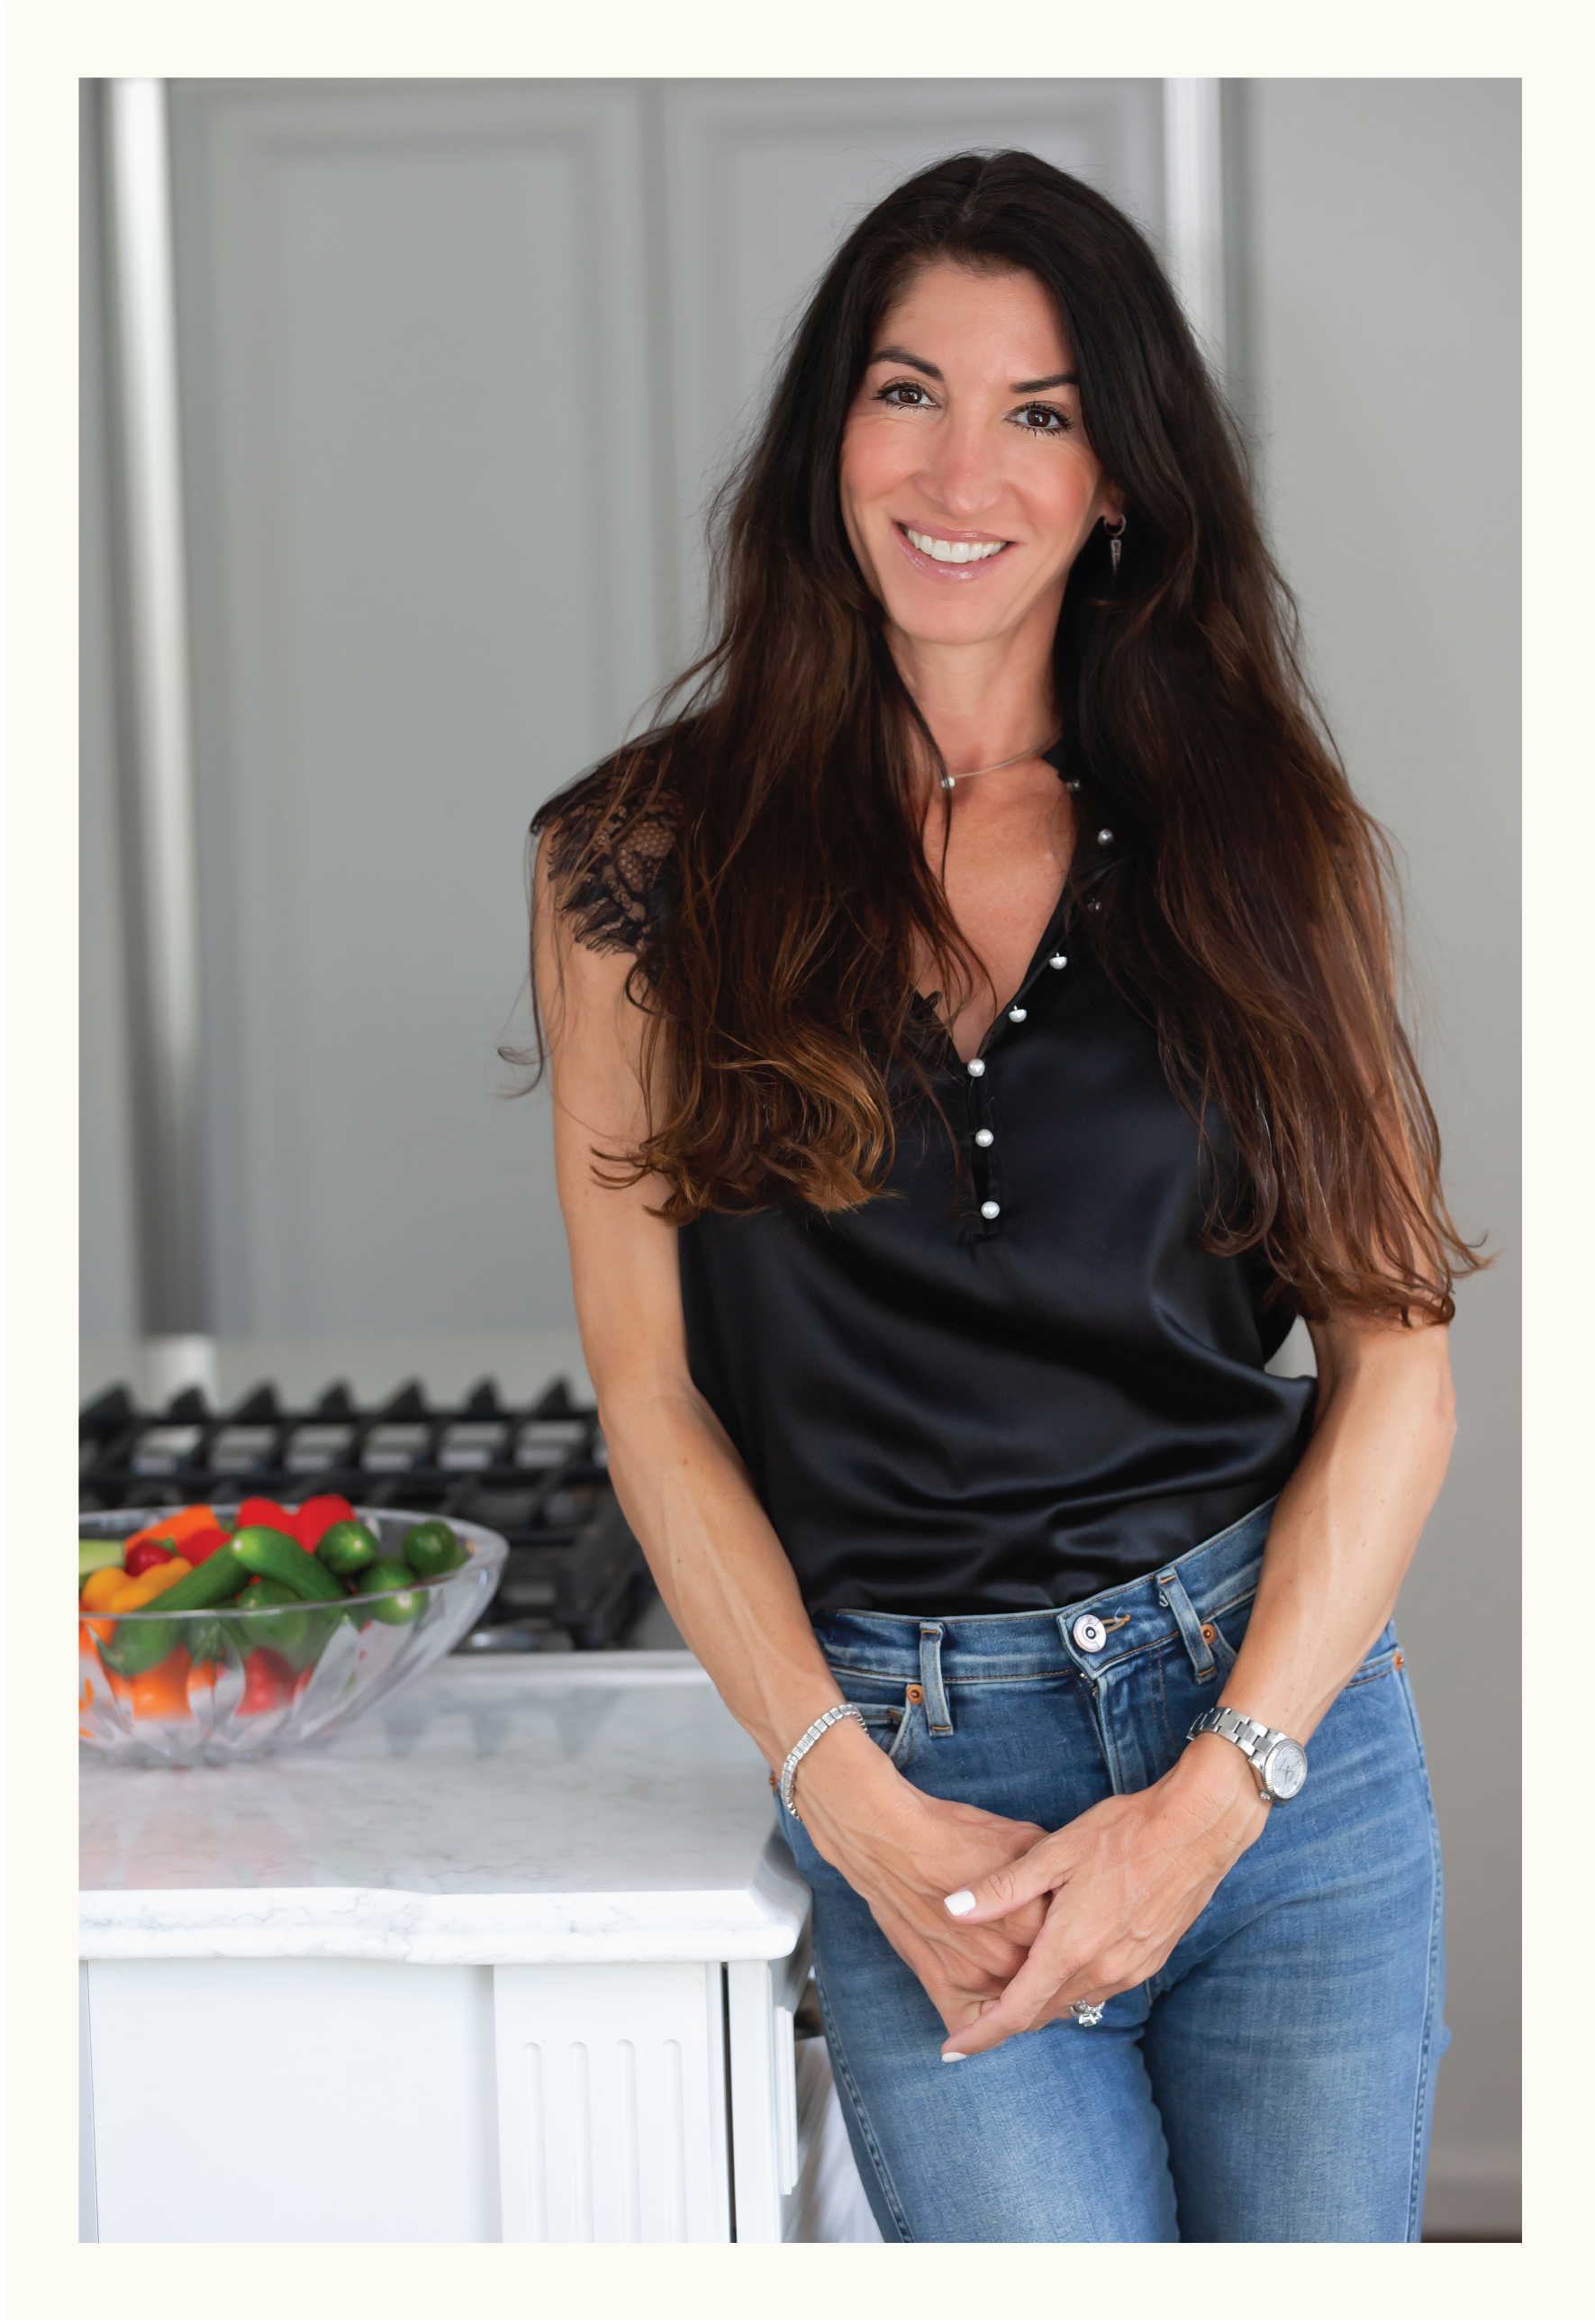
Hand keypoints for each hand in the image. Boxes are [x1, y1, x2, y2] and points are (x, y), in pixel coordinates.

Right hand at [794, 1722, 1052, 2033]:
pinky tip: (993, 2009)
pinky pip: (970, 2026)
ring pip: (1015, 2011)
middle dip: (1058, 1979)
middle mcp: (1006, 1956)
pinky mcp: (940, 1984)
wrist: (890, 1839)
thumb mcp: (1020, 1838)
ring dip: (1026, 2002)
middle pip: (1048, 1986)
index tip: (1080, 1941)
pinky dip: (983, 2029)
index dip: (1079, 1945)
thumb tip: (1078, 1886)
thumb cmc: (951, 1833)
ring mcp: (971, 1976)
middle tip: (1063, 1968)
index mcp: (1034, 1920)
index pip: (1073, 1950)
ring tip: (1031, 1983)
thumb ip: (1055, 1872)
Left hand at [935, 1736, 1268, 2057]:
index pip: (1015, 2013)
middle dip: (1006, 2017)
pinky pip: (1099, 1988)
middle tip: (972, 2013)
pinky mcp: (1148, 1962)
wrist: (1195, 1831)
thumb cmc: (1123, 1835)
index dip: (980, 2036)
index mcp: (1071, 1949)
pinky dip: (1071, 1986)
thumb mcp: (1054, 1854)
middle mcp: (1101, 1971)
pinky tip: (1060, 1963)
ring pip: (1072, 2002)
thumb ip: (1001, 1889)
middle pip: (1042, 2013)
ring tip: (1009, 1988)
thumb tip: (951, 1908)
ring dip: (1040, 2001)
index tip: (951, 2050)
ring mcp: (1129, 1971)